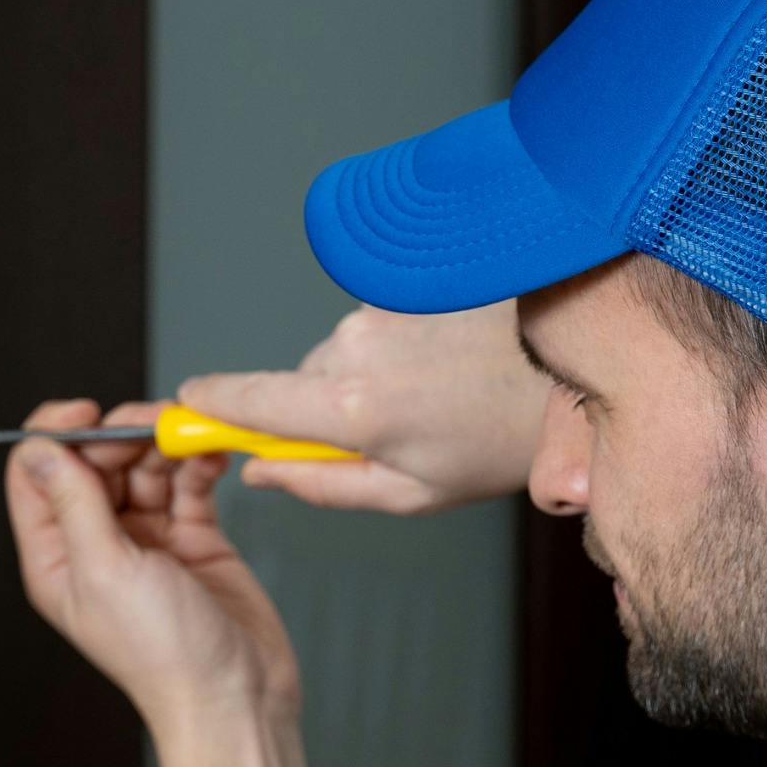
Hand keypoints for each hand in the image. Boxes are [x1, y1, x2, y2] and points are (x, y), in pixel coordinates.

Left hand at [5, 399, 300, 739]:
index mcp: (58, 558)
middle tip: (152, 423)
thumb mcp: (105, 571)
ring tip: (187, 433)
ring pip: (144, 467)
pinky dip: (199, 462)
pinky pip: (188, 484)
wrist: (236, 696)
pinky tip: (211, 454)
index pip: (37, 476)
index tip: (86, 412)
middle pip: (96, 463)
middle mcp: (98, 546)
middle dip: (122, 434)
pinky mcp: (195, 539)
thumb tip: (42, 451)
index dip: (57, 435)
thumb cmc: (166, 660)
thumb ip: (74, 504)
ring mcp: (148, 541)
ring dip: (164, 443)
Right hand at [177, 301, 547, 513]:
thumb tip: (261, 472)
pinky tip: (454, 351)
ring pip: (345, 349)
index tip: (187, 407)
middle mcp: (355, 347)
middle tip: (403, 427)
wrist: (579, 362)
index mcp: (353, 410)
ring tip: (445, 388)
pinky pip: (380, 317)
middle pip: (303, 381)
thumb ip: (325, 486)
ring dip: (378, 372)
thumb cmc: (502, 437)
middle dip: (332, 406)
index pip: (249, 402)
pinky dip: (405, 338)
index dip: (212, 406)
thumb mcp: (416, 492)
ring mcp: (382, 304)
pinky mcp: (408, 275)